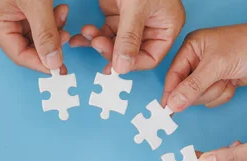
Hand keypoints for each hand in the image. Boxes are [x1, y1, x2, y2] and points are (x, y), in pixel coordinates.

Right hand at [0, 0, 70, 72]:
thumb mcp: (37, 3)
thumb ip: (45, 34)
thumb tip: (52, 62)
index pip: (18, 54)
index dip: (39, 63)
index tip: (59, 67)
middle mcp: (1, 20)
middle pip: (27, 46)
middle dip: (49, 43)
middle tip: (66, 39)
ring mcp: (12, 14)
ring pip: (36, 35)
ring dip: (53, 30)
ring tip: (63, 15)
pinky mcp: (24, 7)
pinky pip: (40, 22)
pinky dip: (53, 20)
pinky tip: (60, 9)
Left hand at [69, 0, 184, 73]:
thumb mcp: (137, 7)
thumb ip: (129, 38)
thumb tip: (122, 68)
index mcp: (166, 27)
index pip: (150, 58)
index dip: (131, 64)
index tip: (114, 63)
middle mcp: (150, 27)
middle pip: (129, 54)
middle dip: (110, 51)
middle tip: (96, 43)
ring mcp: (132, 23)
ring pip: (113, 45)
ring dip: (97, 43)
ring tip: (86, 34)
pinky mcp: (116, 16)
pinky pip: (103, 33)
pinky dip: (91, 36)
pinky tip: (80, 35)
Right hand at [162, 10, 246, 111]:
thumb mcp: (217, 65)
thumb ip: (193, 86)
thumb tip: (173, 104)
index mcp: (191, 48)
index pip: (172, 76)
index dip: (171, 93)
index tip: (168, 110)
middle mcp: (197, 61)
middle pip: (184, 90)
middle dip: (202, 91)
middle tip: (216, 81)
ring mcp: (208, 73)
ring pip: (199, 97)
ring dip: (215, 93)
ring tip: (227, 78)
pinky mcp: (220, 82)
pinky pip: (212, 99)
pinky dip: (223, 95)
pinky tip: (232, 82)